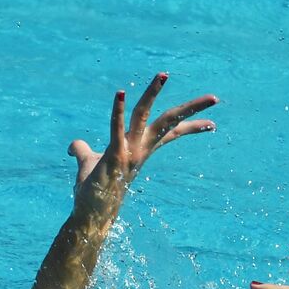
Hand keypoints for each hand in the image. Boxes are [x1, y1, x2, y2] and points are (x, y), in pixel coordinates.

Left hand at [69, 73, 217, 209]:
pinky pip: (116, 128)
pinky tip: (120, 93)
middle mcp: (139, 149)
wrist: (89, 214)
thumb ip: (82, 150)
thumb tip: (74, 145)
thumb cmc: (92, 191)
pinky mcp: (114, 156)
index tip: (213, 124)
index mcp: (140, 148)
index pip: (171, 133)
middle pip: (169, 122)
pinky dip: (118, 110)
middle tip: (215, 98)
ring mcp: (128, 152)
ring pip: (144, 117)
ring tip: (163, 74)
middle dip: (191, 108)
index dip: (191, 127)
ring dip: (152, 94)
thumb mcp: (88, 164)